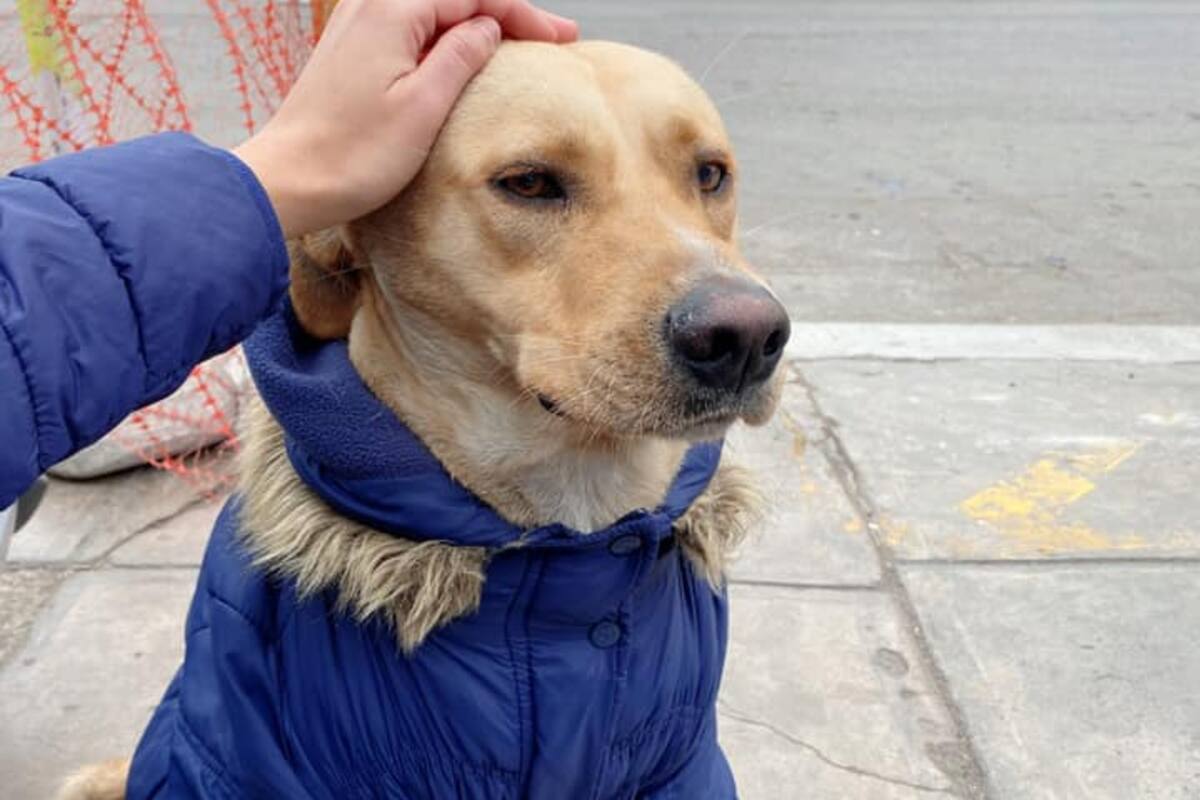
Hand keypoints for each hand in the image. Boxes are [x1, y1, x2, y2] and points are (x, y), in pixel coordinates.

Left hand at [233, 0, 576, 237]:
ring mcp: (356, 23)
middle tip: (553, 37)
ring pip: (433, 8)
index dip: (523, 14)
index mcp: (391, 10)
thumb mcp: (424, 107)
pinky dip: (447, 34)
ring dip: (478, 21)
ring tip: (518, 42)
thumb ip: (460, 57)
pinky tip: (468, 53)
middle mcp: (369, 3)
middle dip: (505, 12)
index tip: (563, 39)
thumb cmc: (353, 154)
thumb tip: (487, 28)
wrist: (289, 180)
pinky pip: (410, 25)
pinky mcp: (350, 46)